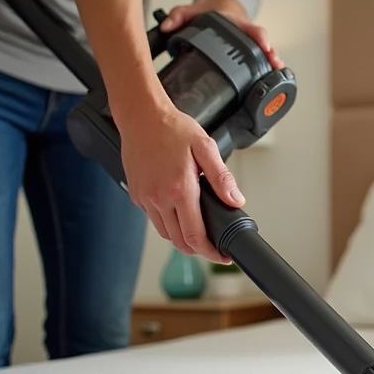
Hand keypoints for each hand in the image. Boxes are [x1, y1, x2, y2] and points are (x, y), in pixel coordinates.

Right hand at [118, 100, 242, 263]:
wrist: (141, 116)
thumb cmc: (173, 129)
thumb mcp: (206, 148)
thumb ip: (222, 178)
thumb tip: (236, 201)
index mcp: (180, 189)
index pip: (195, 236)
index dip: (210, 252)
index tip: (222, 257)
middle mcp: (159, 198)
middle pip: (180, 241)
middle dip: (198, 250)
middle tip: (214, 248)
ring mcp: (145, 198)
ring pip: (166, 234)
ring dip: (182, 238)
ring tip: (198, 232)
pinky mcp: (137, 195)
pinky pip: (154, 219)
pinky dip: (168, 224)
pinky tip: (179, 214)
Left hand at [160, 0, 283, 68]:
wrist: (219, 9)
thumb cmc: (208, 12)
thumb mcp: (191, 10)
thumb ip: (178, 16)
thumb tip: (166, 26)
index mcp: (235, 23)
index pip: (251, 28)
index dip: (259, 37)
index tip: (264, 44)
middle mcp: (246, 34)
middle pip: (263, 43)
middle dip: (271, 53)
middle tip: (274, 62)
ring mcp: (250, 44)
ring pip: (265, 54)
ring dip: (272, 64)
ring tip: (277, 73)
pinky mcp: (250, 53)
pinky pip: (261, 61)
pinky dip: (268, 70)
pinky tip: (271, 80)